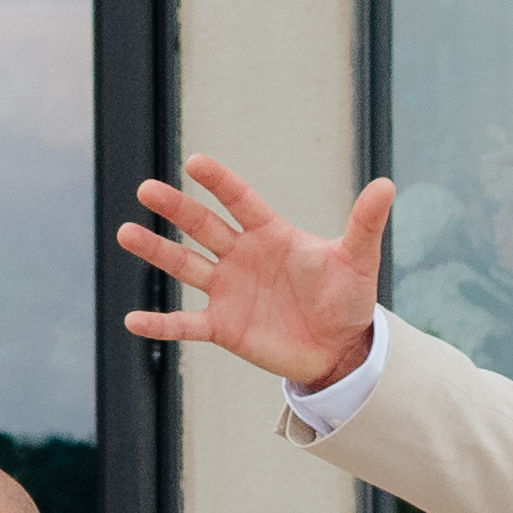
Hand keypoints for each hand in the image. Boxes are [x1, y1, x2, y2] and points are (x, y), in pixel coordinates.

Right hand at [116, 155, 396, 398]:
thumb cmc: (347, 299)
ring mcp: (228, 291)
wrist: (339, 348)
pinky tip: (132, 319)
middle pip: (202, 227)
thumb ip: (365, 223)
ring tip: (125, 232)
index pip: (240, 200)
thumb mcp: (358, 260)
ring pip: (184, 266)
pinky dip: (159, 324)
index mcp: (270, 234)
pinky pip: (184, 324)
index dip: (219, 182)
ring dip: (156, 251)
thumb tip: (388, 184)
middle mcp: (242, 257)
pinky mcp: (222, 327)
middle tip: (146, 190)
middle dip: (175, 208)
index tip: (194, 163)